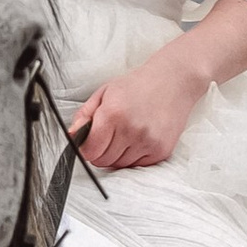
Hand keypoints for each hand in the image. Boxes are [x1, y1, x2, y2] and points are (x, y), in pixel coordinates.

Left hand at [73, 0, 246, 171]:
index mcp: (113, 114)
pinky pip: (137, 166)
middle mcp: (131, 130)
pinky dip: (133, 156)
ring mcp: (148, 142)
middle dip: (100, 151)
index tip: (89, 141)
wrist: (174, 81)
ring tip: (125, 134)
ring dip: (117, 155)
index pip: (89, 151)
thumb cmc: (138, 85)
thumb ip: (85, 115)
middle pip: (103, 161)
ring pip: (119, 165)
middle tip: (109, 135)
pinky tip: (138, 138)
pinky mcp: (161, 151)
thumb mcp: (105, 92)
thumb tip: (71, 135)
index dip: (86, 148)